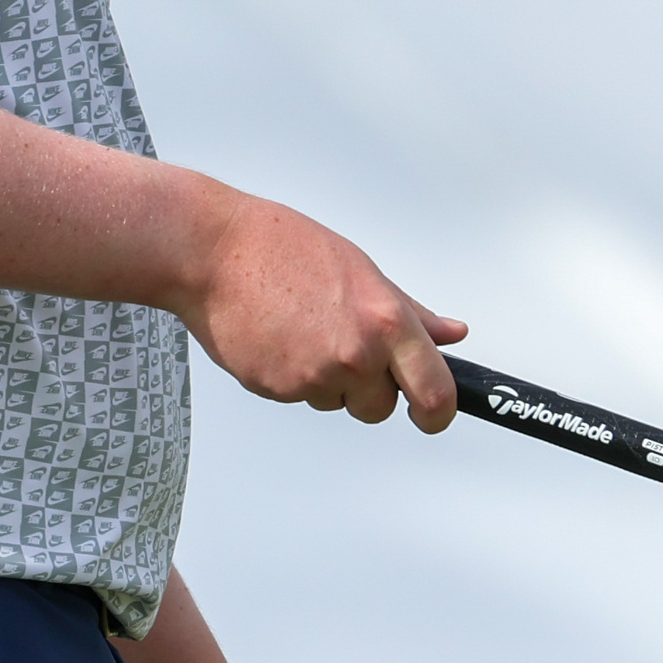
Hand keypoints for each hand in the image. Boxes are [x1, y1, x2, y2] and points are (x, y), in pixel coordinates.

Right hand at [175, 194, 465, 428]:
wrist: (212, 253)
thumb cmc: (281, 248)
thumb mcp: (360, 269)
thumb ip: (410, 312)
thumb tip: (450, 335)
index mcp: (386, 321)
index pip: (435, 391)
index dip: (438, 412)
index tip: (432, 414)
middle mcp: (356, 354)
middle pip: (381, 407)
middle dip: (369, 389)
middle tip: (344, 347)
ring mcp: (314, 376)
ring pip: (336, 401)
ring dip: (325, 379)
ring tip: (300, 329)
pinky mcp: (277, 389)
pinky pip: (299, 397)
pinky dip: (291, 375)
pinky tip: (277, 337)